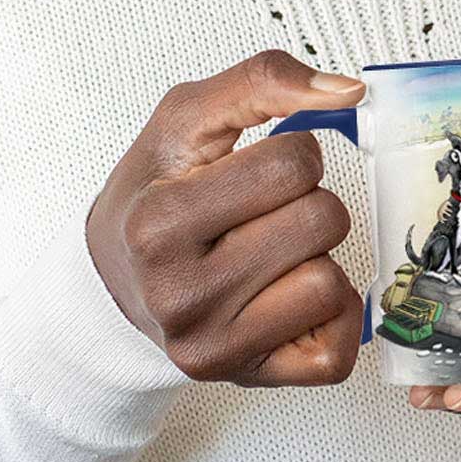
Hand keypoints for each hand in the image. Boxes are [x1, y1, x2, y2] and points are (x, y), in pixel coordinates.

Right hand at [86, 48, 366, 388]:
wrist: (112, 276)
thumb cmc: (154, 192)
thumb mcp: (185, 118)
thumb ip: (263, 81)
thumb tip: (348, 92)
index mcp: (159, 222)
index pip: (293, 163)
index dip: (291, 152)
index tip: (254, 168)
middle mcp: (180, 294)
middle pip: (322, 221)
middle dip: (307, 202)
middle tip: (262, 211)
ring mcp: (212, 346)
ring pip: (331, 283)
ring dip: (315, 257)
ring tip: (270, 252)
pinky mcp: (245, 380)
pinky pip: (337, 355)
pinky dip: (332, 316)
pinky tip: (292, 294)